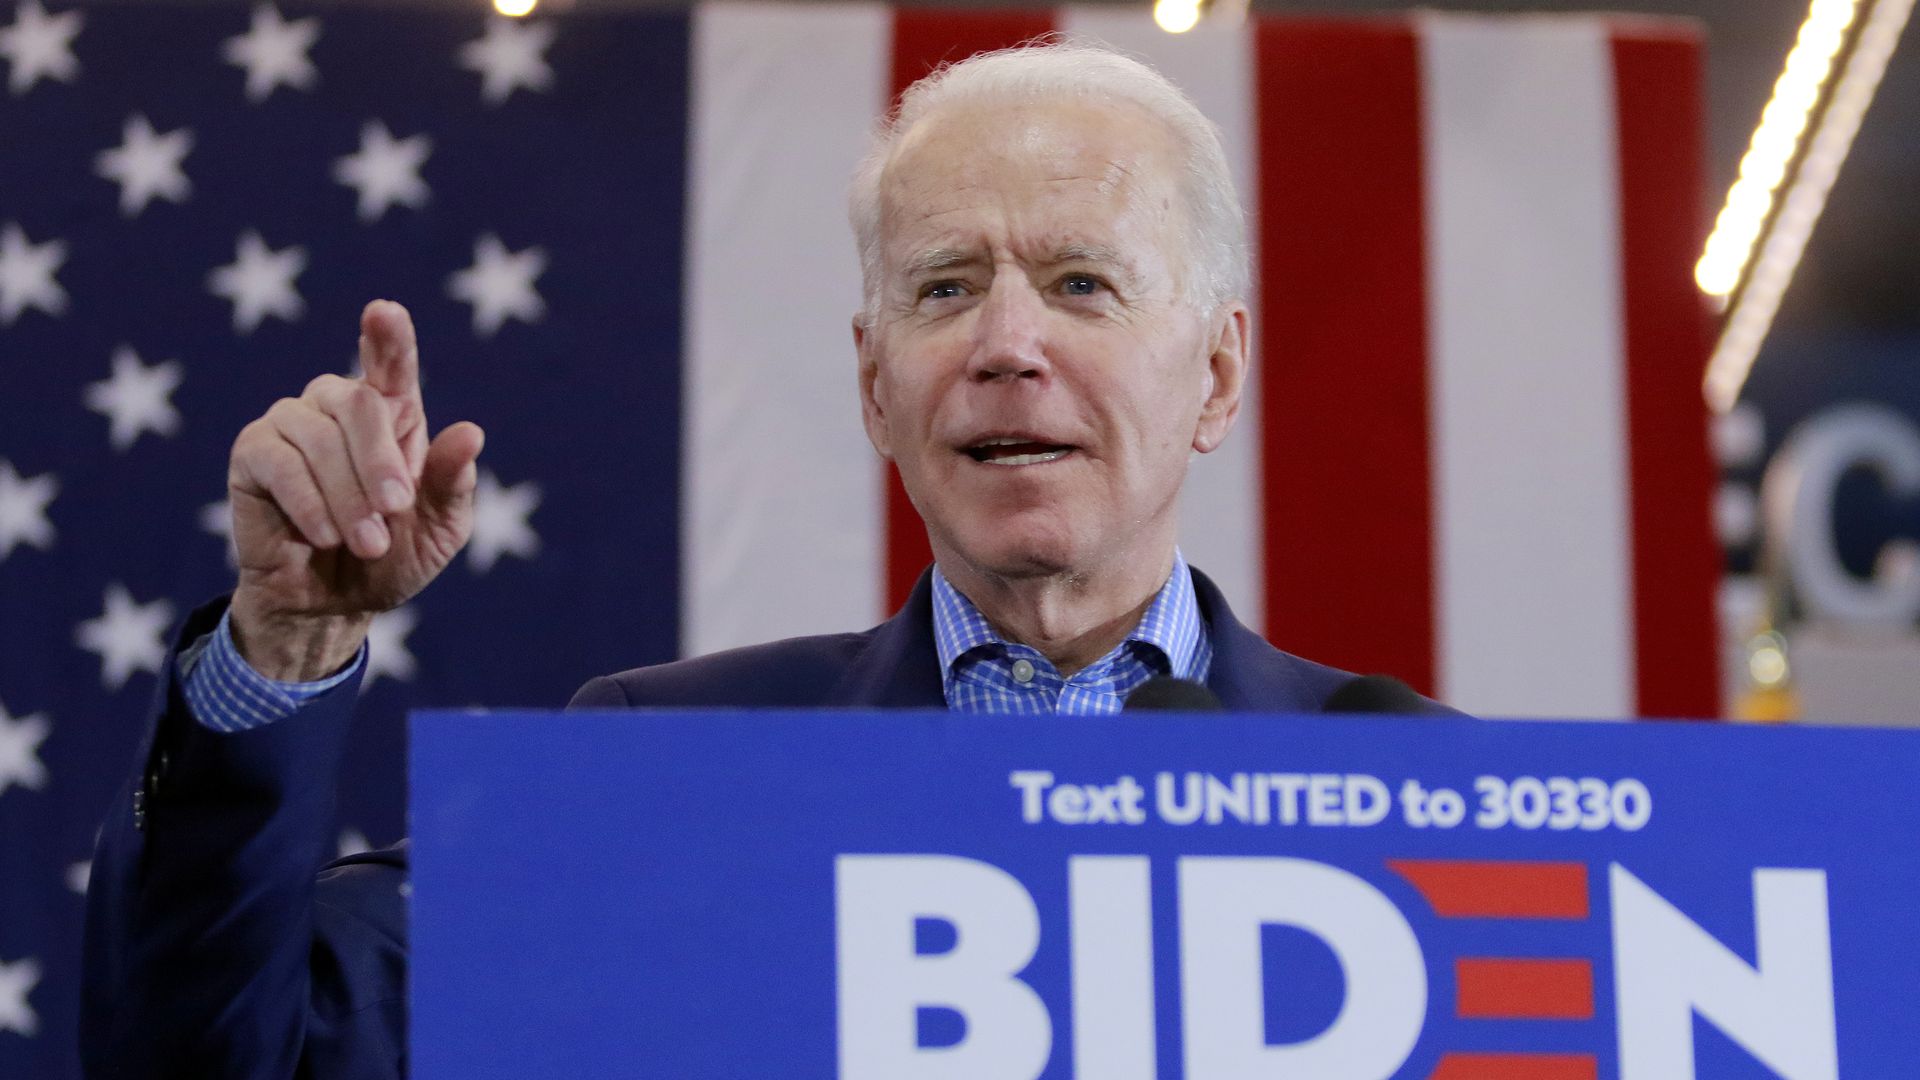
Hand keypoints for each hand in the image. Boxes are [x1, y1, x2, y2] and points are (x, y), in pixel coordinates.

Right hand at [226, 300, 484, 679]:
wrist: (334, 605)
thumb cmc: (392, 558)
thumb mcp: (439, 530)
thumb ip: (453, 483)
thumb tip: (470, 432)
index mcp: (394, 415)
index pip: (391, 363)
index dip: (389, 336)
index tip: (385, 312)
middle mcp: (339, 407)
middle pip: (358, 402)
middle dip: (379, 462)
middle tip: (394, 513)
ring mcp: (291, 424)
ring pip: (316, 435)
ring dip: (347, 496)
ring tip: (366, 542)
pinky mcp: (253, 453)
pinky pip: (277, 461)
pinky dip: (308, 501)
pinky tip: (324, 535)